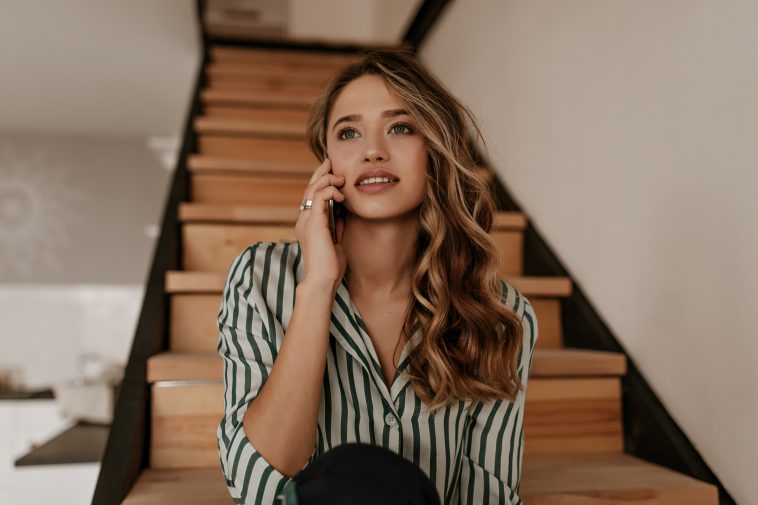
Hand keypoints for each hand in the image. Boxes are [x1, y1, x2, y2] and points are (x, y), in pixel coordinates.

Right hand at [295, 158, 346, 292]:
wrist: (323, 281)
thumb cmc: (330, 266)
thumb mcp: (336, 240)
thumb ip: (336, 225)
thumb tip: (342, 211)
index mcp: (308, 223)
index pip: (312, 196)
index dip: (321, 181)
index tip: (332, 171)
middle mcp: (304, 219)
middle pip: (309, 188)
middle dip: (320, 173)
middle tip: (331, 161)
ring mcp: (306, 220)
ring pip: (312, 189)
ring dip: (327, 180)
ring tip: (340, 178)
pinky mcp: (313, 223)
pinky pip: (318, 198)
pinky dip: (329, 191)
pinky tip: (340, 194)